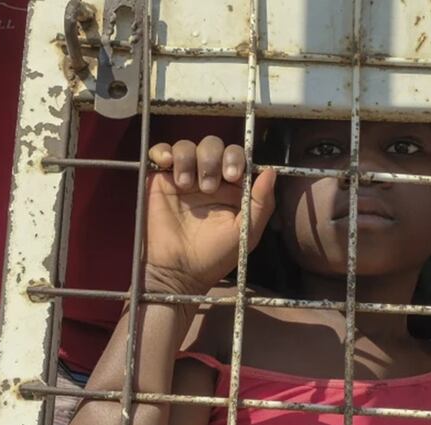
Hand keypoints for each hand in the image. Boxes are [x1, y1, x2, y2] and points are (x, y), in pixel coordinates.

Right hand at [145, 136, 275, 293]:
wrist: (178, 271)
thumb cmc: (215, 256)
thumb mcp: (246, 232)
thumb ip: (262, 203)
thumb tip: (270, 171)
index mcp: (231, 188)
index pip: (236, 156)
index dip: (235, 158)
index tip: (232, 176)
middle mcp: (208, 178)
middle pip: (213, 145)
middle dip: (212, 159)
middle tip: (208, 186)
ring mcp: (183, 177)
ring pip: (187, 146)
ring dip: (189, 159)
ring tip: (187, 185)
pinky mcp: (160, 180)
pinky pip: (161, 152)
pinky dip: (163, 151)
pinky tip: (167, 164)